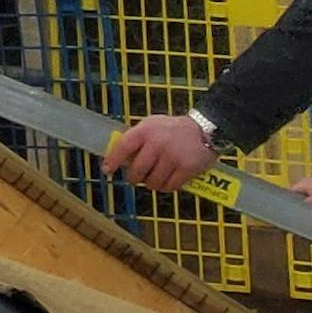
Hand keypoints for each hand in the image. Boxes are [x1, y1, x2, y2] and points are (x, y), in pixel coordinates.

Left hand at [101, 112, 215, 190]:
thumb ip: (136, 138)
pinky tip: (168, 181)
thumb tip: (119, 157)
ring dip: (151, 184)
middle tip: (136, 178)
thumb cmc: (173, 129)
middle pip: (137, 170)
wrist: (205, 129)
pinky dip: (166, 187)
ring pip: (152, 182)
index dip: (112, 160)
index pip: (123, 147)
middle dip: (134, 178)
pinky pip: (169, 187)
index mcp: (145, 131)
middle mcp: (157, 144)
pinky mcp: (186, 169)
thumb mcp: (151, 125)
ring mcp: (172, 157)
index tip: (107, 170)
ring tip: (154, 178)